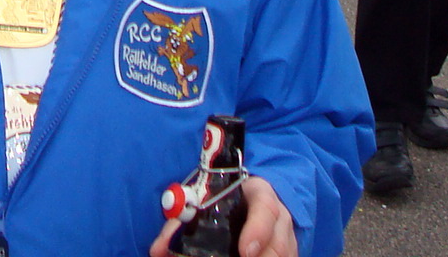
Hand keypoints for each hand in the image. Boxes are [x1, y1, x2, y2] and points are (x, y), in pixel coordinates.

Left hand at [149, 174, 294, 256]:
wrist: (253, 198)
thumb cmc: (227, 200)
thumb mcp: (207, 200)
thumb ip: (182, 222)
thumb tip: (158, 250)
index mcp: (261, 196)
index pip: (266, 209)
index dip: (258, 231)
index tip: (245, 251)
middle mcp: (280, 218)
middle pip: (279, 244)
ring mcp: (287, 239)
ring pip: (285, 256)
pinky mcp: (289, 253)